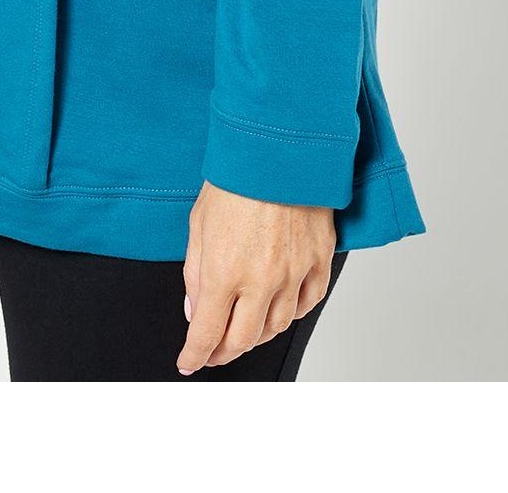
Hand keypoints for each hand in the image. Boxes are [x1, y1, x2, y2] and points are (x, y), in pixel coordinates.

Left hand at [177, 181, 336, 374]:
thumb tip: (195, 311)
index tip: (188, 361)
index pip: (207, 332)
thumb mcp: (199, 223)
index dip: (195, 354)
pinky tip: (279, 311)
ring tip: (242, 332)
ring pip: (277, 327)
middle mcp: (262, 280)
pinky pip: (309, 303)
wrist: (279, 145)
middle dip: (223, 353)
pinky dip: (292, 314)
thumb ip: (195, 273)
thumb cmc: (237, 176)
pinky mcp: (319, 260)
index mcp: (226, 271)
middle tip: (213, 352)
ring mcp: (294, 273)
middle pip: (243, 340)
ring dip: (256, 336)